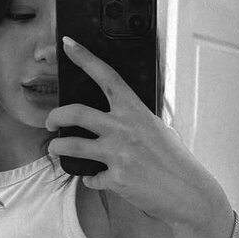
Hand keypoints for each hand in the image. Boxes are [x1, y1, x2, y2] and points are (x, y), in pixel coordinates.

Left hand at [46, 37, 219, 229]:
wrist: (188, 192)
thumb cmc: (174, 160)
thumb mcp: (157, 129)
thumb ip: (134, 119)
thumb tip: (114, 116)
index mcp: (136, 110)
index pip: (106, 76)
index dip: (85, 57)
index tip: (67, 44)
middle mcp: (124, 128)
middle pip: (75, 112)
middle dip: (54, 116)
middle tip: (50, 121)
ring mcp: (118, 153)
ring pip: (72, 145)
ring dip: (57, 147)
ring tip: (55, 148)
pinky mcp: (116, 178)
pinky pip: (90, 177)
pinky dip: (90, 179)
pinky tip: (95, 178)